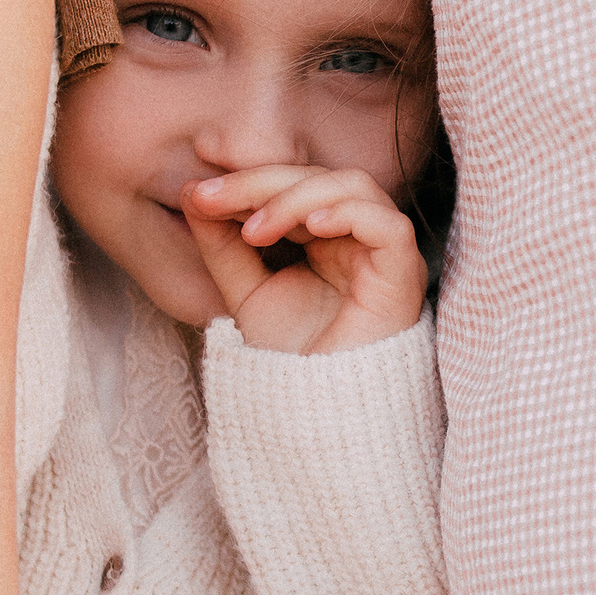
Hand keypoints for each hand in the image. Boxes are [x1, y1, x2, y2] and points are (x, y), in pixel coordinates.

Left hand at [184, 165, 427, 352]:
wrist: (316, 418)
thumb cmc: (290, 360)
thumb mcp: (243, 292)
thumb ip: (222, 245)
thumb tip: (192, 193)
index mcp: (326, 238)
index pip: (292, 184)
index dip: (247, 181)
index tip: (197, 193)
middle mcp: (358, 239)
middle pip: (317, 177)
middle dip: (260, 182)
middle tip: (212, 200)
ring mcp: (383, 255)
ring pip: (351, 187)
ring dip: (296, 196)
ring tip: (255, 230)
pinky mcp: (403, 277)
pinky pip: (389, 225)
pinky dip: (348, 213)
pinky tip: (310, 227)